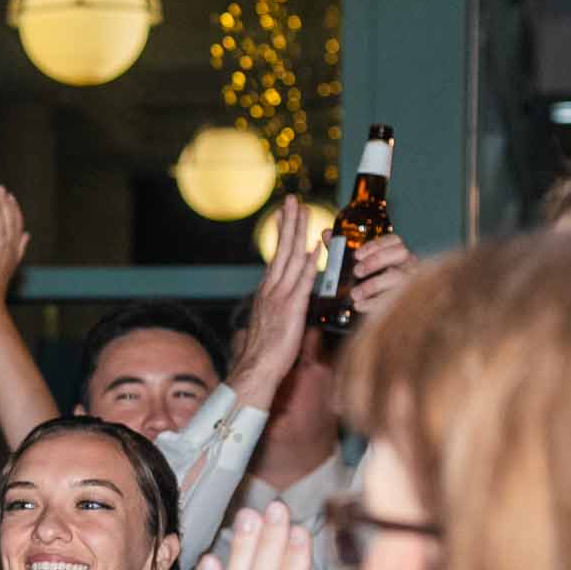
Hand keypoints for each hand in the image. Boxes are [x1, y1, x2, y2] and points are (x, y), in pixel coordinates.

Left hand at [0, 186, 28, 316]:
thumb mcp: (9, 264)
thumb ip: (19, 247)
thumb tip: (27, 234)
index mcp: (13, 251)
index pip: (16, 226)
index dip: (14, 210)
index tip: (11, 196)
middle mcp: (8, 252)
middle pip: (10, 224)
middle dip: (6, 205)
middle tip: (1, 188)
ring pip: (1, 229)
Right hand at [229, 198, 314, 404]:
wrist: (257, 369)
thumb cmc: (266, 352)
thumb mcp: (274, 322)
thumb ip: (284, 305)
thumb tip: (294, 298)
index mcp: (268, 291)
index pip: (277, 255)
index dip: (283, 233)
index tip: (286, 214)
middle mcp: (272, 289)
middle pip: (282, 249)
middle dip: (289, 223)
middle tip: (293, 200)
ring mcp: (280, 297)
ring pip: (290, 259)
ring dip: (298, 234)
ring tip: (304, 212)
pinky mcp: (291, 309)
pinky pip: (301, 283)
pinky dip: (308, 265)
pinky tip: (314, 249)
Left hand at [348, 230, 418, 315]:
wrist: (382, 313)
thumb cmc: (368, 282)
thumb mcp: (353, 265)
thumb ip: (341, 250)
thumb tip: (327, 233)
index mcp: (397, 253)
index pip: (394, 240)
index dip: (376, 245)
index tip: (357, 254)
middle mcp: (408, 264)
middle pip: (401, 253)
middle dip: (376, 260)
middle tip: (356, 271)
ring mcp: (410, 282)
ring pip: (397, 277)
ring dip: (373, 285)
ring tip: (354, 294)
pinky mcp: (407, 300)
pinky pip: (393, 300)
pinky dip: (374, 303)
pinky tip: (359, 305)